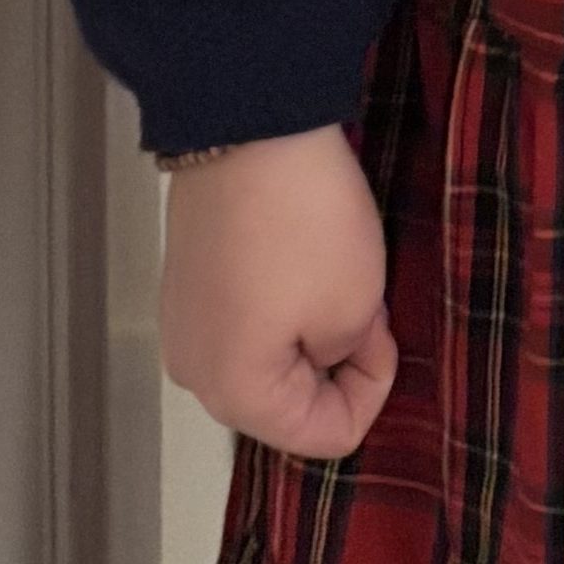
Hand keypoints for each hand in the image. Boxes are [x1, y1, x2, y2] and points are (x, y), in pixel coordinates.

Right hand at [160, 128, 398, 459]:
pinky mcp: (186, 287)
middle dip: (337, 363)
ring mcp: (183, 328)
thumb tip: (331, 352)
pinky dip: (279, 305)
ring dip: (309, 332)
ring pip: (267, 363)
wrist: (246, 127)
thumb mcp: (355, 304)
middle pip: (288, 405)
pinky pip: (243, 323)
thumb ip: (348, 359)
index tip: (380, 331)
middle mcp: (194, 373)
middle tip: (361, 301)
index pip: (325, 436)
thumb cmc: (301, 216)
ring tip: (329, 273)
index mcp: (235, 395)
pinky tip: (298, 257)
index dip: (370, 387)